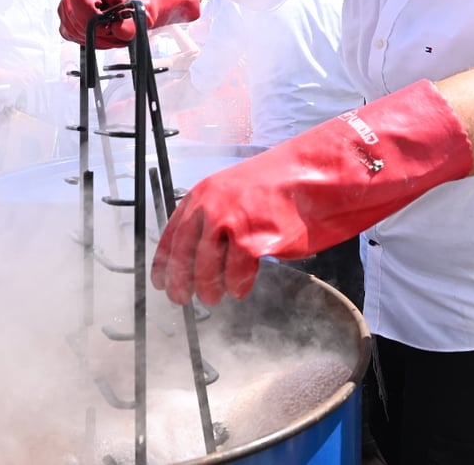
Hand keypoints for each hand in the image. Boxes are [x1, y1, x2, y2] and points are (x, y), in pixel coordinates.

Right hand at [58, 0, 201, 48]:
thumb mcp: (143, 9)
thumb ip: (132, 22)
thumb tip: (120, 32)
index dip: (91, 19)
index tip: (109, 28)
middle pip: (71, 16)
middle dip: (95, 33)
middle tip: (116, 35)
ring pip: (68, 26)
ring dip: (91, 38)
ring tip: (112, 35)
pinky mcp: (69, 11)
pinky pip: (68, 30)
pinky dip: (85, 38)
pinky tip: (102, 35)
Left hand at [151, 80, 472, 304]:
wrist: (314, 174)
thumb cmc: (281, 185)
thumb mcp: (238, 192)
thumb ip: (216, 215)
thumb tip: (201, 247)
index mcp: (204, 192)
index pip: (172, 233)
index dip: (164, 262)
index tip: (160, 281)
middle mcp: (211, 205)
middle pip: (183, 254)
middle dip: (180, 282)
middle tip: (181, 300)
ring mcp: (230, 221)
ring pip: (204, 267)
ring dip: (207, 287)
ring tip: (213, 297)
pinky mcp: (252, 239)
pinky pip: (234, 273)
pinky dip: (235, 285)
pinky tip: (239, 290)